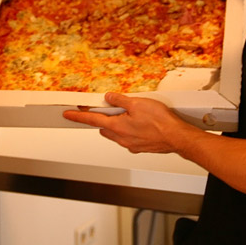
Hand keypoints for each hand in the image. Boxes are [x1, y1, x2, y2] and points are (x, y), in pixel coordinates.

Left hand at [62, 93, 194, 153]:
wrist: (177, 137)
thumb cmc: (161, 122)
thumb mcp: (137, 103)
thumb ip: (120, 100)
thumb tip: (109, 97)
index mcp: (117, 126)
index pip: (92, 120)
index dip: (78, 117)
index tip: (67, 115)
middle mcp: (121, 138)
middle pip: (103, 128)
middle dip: (101, 119)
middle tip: (103, 109)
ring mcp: (131, 144)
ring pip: (116, 133)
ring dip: (116, 125)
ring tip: (126, 114)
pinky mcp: (140, 147)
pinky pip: (128, 137)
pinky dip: (128, 130)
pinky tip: (138, 123)